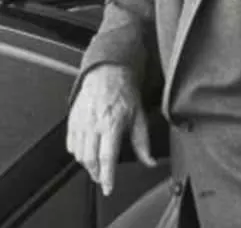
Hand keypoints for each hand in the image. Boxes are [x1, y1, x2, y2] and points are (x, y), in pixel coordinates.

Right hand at [66, 64, 155, 195]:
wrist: (107, 73)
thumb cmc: (124, 92)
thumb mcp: (139, 116)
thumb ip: (142, 142)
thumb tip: (150, 162)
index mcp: (112, 123)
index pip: (107, 157)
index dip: (107, 176)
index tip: (108, 187)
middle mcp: (94, 124)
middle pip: (90, 159)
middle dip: (96, 173)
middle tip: (102, 178)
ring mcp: (81, 122)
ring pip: (79, 154)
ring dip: (87, 164)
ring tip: (95, 165)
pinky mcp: (72, 120)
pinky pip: (71, 144)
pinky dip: (77, 153)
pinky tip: (85, 152)